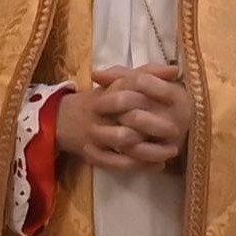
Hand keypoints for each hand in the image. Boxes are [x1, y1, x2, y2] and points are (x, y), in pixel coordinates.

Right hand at [65, 63, 194, 171]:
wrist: (57, 119)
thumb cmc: (98, 100)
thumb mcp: (118, 82)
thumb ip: (146, 73)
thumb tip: (176, 69)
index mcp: (108, 90)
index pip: (131, 85)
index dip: (154, 92)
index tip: (177, 100)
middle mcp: (99, 110)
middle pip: (128, 113)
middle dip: (154, 123)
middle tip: (176, 130)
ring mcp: (94, 133)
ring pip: (123, 140)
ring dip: (150, 147)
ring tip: (172, 150)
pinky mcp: (92, 154)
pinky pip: (116, 163)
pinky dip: (139, 165)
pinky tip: (158, 165)